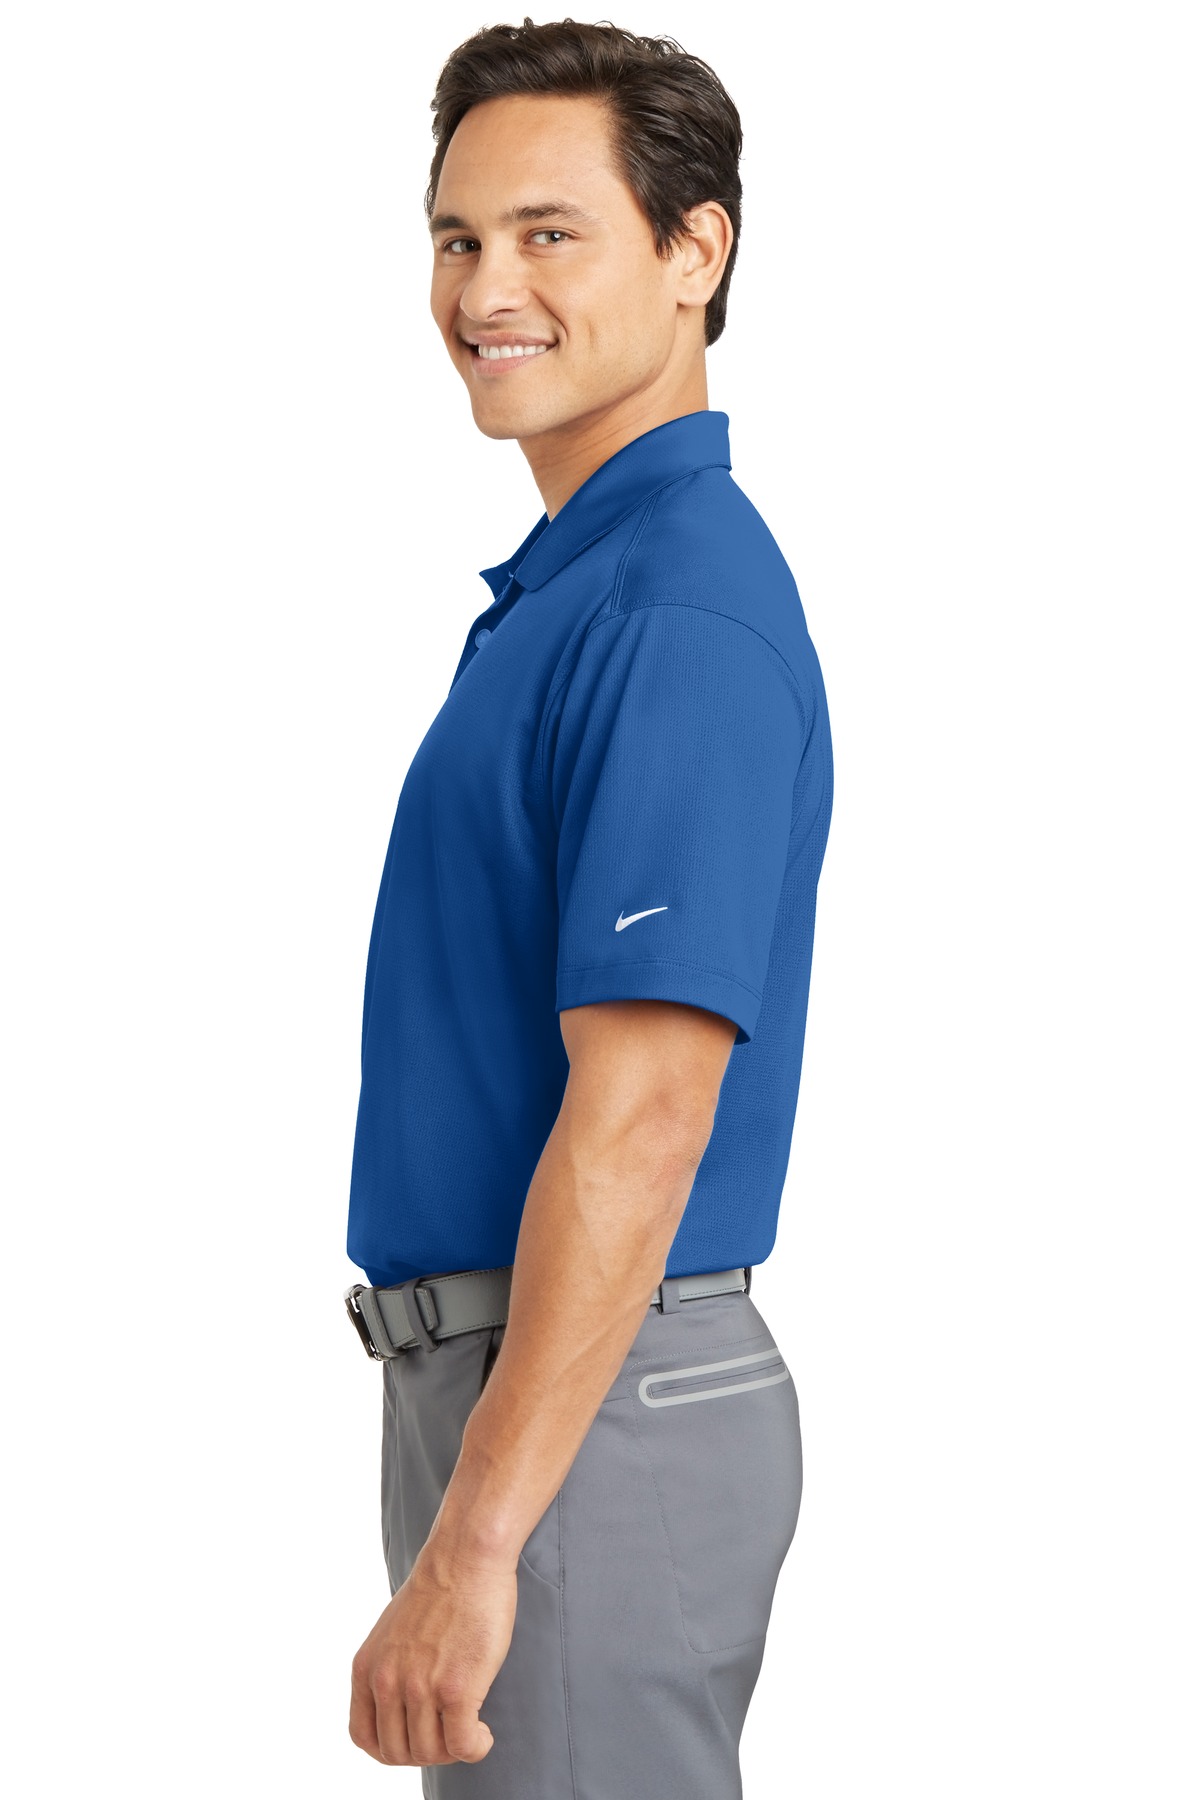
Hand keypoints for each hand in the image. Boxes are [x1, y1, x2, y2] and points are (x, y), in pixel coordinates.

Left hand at [349, 1536, 517, 1766]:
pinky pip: (462, 1745)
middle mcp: (387, 1681)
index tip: (416, 1739)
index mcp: (366, 1668)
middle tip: (450, 1733)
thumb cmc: (439, 1590)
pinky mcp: (456, 1688)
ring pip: (430, 1753)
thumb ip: (389, 1669)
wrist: (465, 1558)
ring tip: (470, 1730)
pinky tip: (484, 1734)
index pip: (363, 1737)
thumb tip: (401, 1709)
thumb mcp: (392, 1633)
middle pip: (398, 1752)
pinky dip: (475, 1748)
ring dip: (452, 1750)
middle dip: (426, 1752)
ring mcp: (420, 1686)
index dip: (390, 1749)